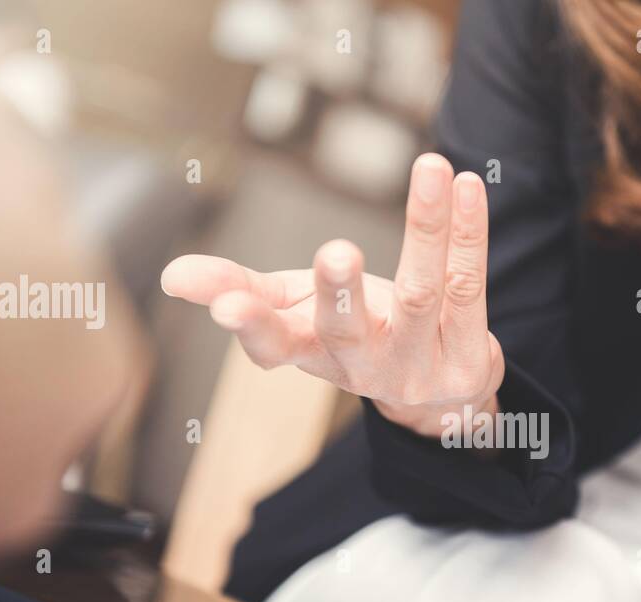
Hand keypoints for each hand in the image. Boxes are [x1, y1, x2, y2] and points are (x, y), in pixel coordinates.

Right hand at [159, 153, 502, 437]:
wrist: (440, 395)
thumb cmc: (358, 335)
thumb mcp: (296, 315)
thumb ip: (240, 287)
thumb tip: (170, 275)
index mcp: (314, 354)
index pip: (276, 345)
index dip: (252, 327)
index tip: (225, 305)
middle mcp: (366, 366)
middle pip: (350, 330)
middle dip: (340, 291)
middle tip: (337, 251)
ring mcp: (421, 366)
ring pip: (423, 294)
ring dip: (427, 228)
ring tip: (429, 167)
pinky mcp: (471, 361)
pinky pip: (469, 287)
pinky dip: (469, 234)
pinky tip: (467, 187)